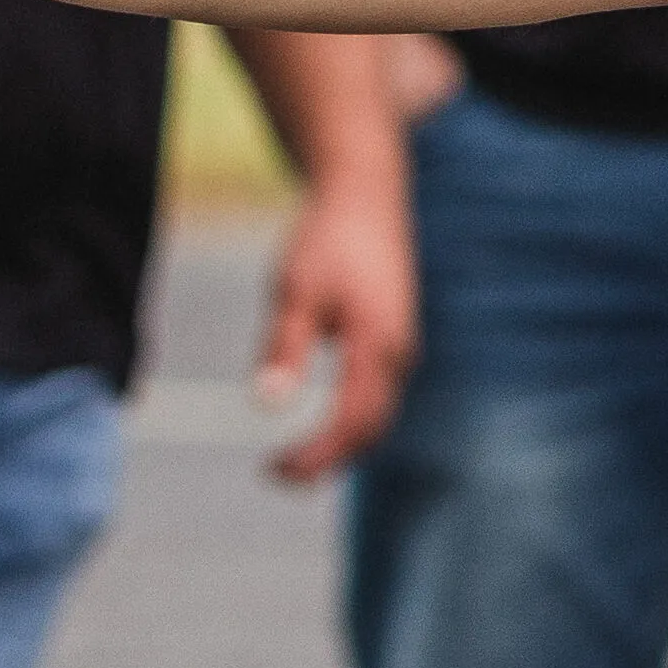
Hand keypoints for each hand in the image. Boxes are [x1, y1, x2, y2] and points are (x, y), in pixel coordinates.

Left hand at [252, 163, 417, 483]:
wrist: (365, 192)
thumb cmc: (328, 237)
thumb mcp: (295, 291)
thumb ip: (285, 350)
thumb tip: (267, 404)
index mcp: (377, 346)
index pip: (351, 423)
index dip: (316, 456)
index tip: (275, 470)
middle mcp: (398, 353)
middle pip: (370, 429)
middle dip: (328, 459)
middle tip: (278, 474)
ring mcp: (400, 346)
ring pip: (377, 414)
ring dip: (340, 443)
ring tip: (294, 458)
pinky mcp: (393, 337)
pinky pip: (377, 394)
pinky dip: (350, 418)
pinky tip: (321, 421)